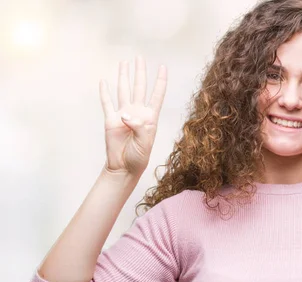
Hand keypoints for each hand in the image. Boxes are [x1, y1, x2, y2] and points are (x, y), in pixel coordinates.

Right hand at [100, 56, 166, 176]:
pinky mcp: (110, 120)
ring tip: (124, 63)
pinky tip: (104, 82)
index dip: (160, 81)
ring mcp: (123, 115)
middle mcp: (137, 112)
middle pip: (139, 87)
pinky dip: (104, 92)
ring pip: (123, 91)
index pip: (157, 95)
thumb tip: (125, 115)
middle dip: (140, 72)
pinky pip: (106, 103)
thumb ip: (139, 128)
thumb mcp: (145, 143)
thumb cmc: (139, 157)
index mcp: (150, 117)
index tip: (162, 67)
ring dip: (123, 77)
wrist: (124, 167)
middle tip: (139, 57)